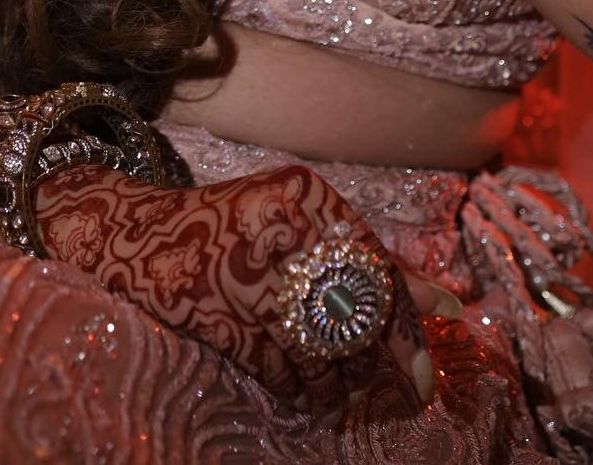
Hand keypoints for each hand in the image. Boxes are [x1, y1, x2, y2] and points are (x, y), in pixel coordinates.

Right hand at [34, 161, 458, 408]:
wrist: (144, 236)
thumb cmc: (241, 225)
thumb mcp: (305, 220)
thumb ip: (373, 258)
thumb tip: (448, 304)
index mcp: (304, 195)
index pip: (372, 264)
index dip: (407, 316)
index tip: (435, 355)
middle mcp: (276, 228)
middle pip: (349, 310)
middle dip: (384, 359)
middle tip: (411, 392)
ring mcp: (243, 273)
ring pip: (317, 346)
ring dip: (344, 383)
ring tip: (359, 398)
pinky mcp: (218, 315)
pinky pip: (279, 365)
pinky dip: (302, 388)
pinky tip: (314, 396)